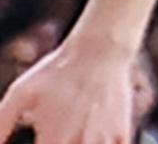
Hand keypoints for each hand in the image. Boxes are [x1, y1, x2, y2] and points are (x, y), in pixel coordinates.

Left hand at [3, 29, 149, 143]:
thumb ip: (1, 124)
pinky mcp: (120, 135)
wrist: (100, 49)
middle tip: (58, 135)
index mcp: (52, 140)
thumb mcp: (20, 93)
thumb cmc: (58, 70)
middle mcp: (78, 143)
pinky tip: (90, 137)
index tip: (41, 139)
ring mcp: (103, 141)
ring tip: (72, 134)